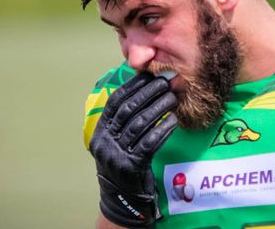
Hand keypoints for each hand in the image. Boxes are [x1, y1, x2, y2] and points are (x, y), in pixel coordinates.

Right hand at [89, 72, 177, 227]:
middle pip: (128, 110)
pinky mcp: (131, 167)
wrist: (121, 199)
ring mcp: (116, 155)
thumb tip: (143, 89)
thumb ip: (124, 120)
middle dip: (148, 93)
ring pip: (140, 124)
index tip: (149, 75)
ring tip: (173, 98)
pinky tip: (174, 120)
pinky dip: (163, 129)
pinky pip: (149, 143)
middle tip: (166, 82)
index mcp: (100, 130)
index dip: (132, 86)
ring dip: (159, 108)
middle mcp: (105, 141)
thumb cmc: (123, 162)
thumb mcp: (116, 140)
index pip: (115, 102)